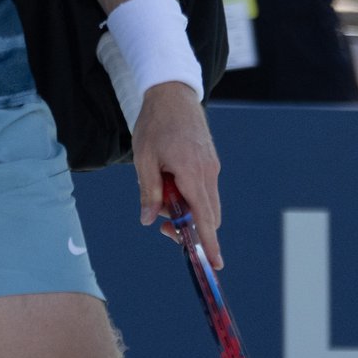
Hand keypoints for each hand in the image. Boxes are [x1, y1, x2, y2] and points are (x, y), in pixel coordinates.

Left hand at [132, 82, 222, 267]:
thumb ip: (149, 191)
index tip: (214, 263)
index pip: (204, 216)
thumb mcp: (144, 158)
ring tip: (162, 197)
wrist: (172, 94)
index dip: (208, 241)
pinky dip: (191, 196)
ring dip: (189, 211)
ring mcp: (212, 167)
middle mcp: (208, 172)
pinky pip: (205, 189)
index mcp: (192, 172)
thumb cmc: (154, 124)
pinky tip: (170, 183)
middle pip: (208, 215)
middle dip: (190, 228)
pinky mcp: (210, 163)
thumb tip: (148, 219)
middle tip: (163, 224)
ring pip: (207, 203)